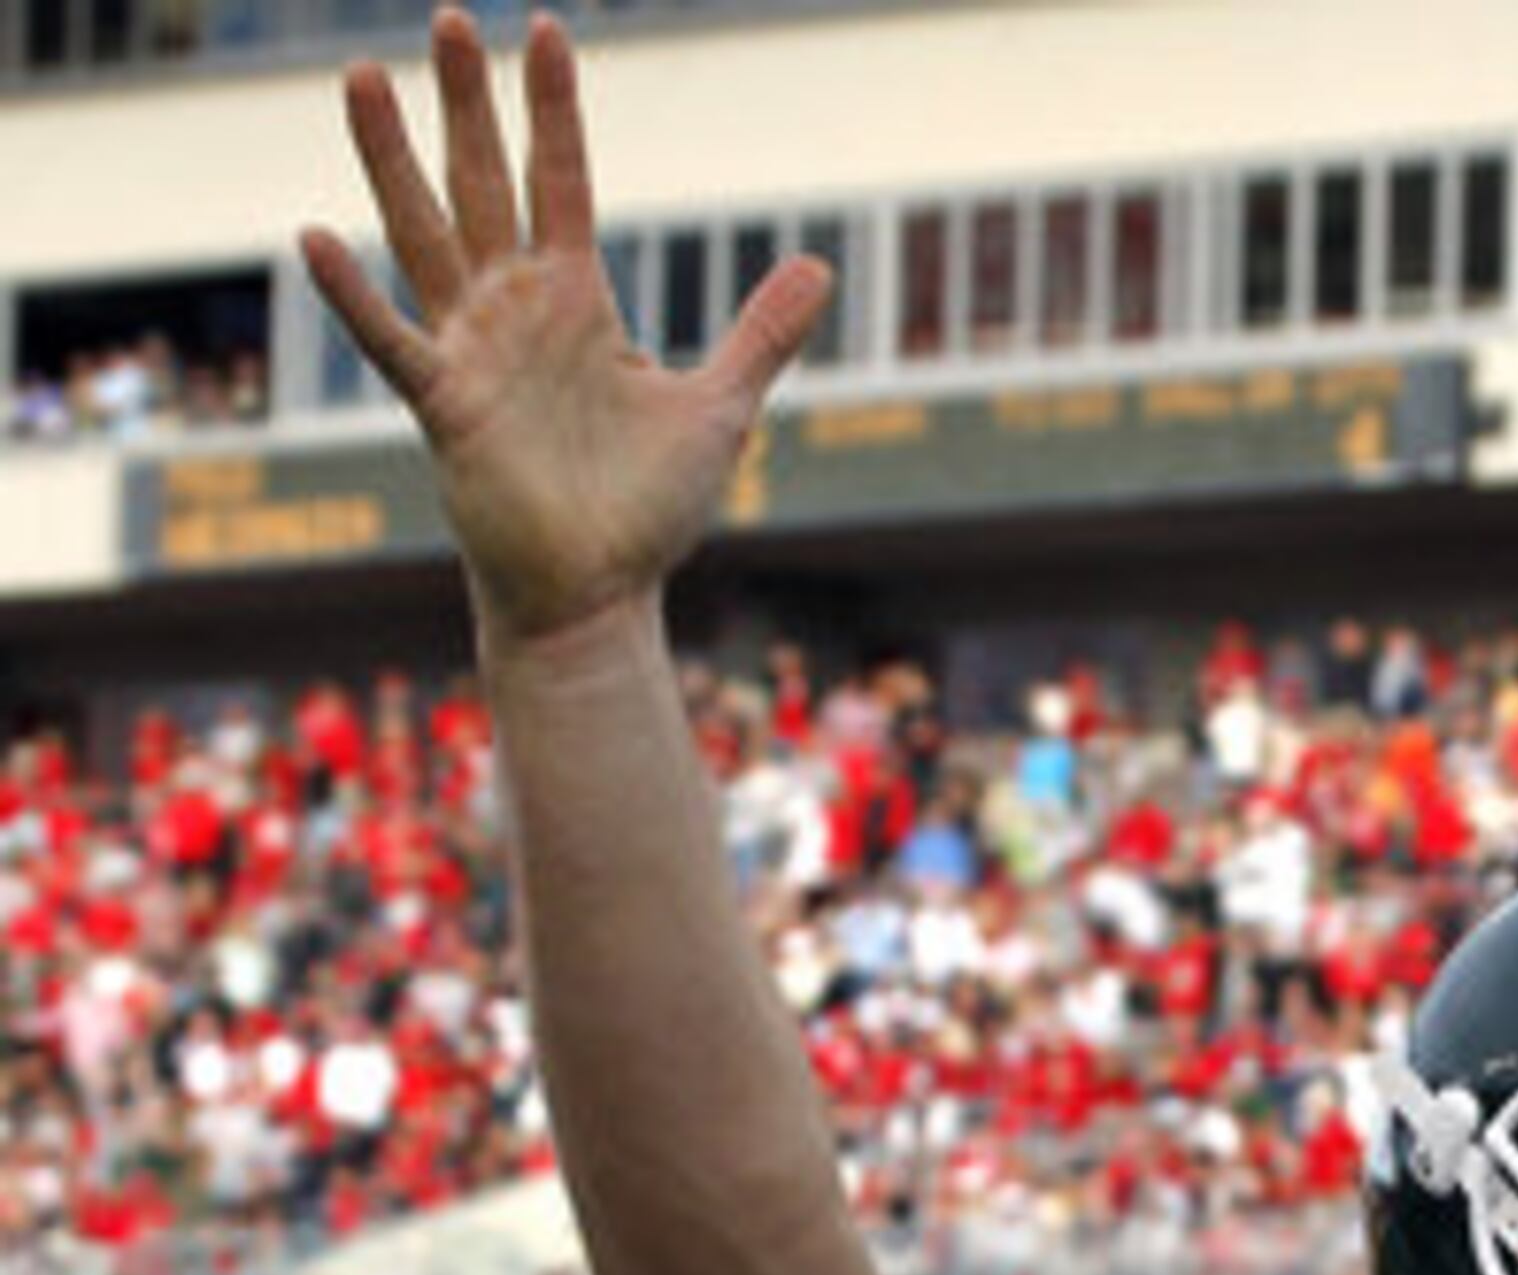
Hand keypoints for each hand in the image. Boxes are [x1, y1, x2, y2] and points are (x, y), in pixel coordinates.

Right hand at [299, 8, 828, 645]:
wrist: (599, 590)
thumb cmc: (646, 506)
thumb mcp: (721, 407)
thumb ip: (760, 335)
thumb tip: (818, 266)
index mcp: (577, 300)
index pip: (563, 181)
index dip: (555, 111)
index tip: (546, 31)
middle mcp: (515, 310)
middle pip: (482, 182)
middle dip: (467, 102)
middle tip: (445, 16)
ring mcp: (474, 351)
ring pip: (423, 233)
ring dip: (391, 157)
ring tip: (363, 77)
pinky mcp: (448, 407)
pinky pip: (394, 341)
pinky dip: (355, 297)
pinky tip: (314, 239)